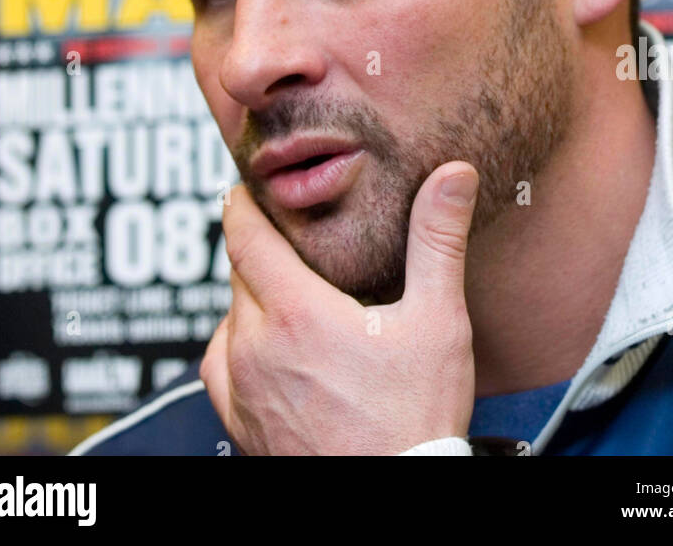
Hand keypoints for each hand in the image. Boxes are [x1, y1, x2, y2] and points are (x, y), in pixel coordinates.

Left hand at [200, 162, 478, 455]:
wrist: (395, 497)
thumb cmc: (416, 419)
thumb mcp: (438, 322)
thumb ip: (437, 240)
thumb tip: (453, 175)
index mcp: (295, 312)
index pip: (243, 236)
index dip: (241, 205)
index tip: (245, 185)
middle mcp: (254, 347)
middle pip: (237, 273)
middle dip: (258, 249)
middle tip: (286, 235)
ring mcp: (240, 389)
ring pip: (227, 318)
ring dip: (249, 298)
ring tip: (286, 292)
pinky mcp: (240, 423)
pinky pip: (219, 365)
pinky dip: (236, 344)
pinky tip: (267, 346)